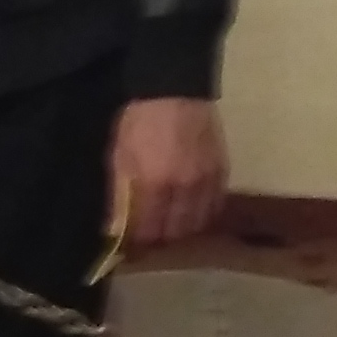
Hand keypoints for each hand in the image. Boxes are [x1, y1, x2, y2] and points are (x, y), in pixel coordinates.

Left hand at [111, 96, 227, 251]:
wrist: (173, 88)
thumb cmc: (138, 119)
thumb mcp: (118, 155)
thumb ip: (119, 195)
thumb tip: (115, 230)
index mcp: (153, 183)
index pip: (146, 232)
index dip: (135, 245)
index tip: (127, 248)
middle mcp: (183, 188)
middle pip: (172, 234)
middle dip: (156, 240)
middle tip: (146, 236)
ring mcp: (206, 181)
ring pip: (195, 225)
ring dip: (179, 231)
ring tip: (166, 225)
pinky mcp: (221, 172)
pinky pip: (213, 208)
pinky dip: (200, 216)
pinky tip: (188, 211)